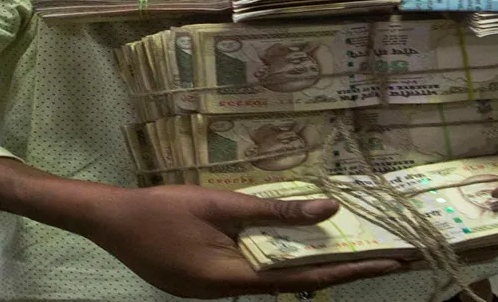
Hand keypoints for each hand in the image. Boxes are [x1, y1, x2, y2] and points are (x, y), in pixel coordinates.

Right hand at [81, 184, 401, 298]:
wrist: (109, 220)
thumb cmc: (162, 209)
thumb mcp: (221, 204)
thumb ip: (274, 210)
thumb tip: (328, 210)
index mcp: (232, 280)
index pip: (304, 280)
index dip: (349, 271)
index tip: (388, 263)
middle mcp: (226, 295)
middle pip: (293, 283)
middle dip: (341, 267)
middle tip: (388, 256)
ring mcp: (213, 292)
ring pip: (273, 278)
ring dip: (310, 263)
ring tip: (354, 249)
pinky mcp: (203, 282)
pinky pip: (252, 272)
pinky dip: (279, 260)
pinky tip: (297, 246)